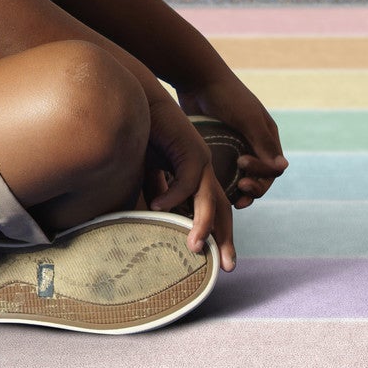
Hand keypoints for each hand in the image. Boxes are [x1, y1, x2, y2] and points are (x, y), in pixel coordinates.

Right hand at [142, 92, 235, 272]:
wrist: (140, 100)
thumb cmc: (142, 135)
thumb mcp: (149, 173)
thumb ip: (155, 194)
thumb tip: (152, 220)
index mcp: (197, 177)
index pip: (213, 211)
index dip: (216, 235)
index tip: (216, 261)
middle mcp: (205, 171)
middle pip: (221, 210)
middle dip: (225, 240)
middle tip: (228, 267)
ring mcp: (201, 159)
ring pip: (209, 200)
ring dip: (203, 225)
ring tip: (195, 248)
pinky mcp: (191, 148)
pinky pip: (186, 180)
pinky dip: (172, 195)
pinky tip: (157, 208)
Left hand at [191, 69, 287, 204]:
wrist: (197, 79)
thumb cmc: (226, 95)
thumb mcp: (247, 118)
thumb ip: (263, 143)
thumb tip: (282, 169)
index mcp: (267, 137)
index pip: (273, 168)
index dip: (262, 173)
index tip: (242, 164)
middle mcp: (254, 146)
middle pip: (261, 179)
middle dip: (254, 188)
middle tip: (240, 190)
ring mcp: (235, 150)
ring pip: (242, 180)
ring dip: (241, 194)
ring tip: (233, 201)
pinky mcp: (217, 151)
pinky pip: (224, 175)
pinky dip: (223, 186)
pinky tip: (215, 192)